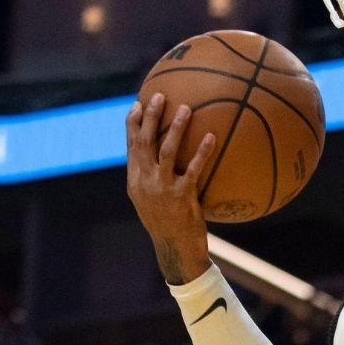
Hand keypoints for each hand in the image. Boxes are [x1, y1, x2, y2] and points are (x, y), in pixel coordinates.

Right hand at [126, 92, 216, 283]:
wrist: (174, 248)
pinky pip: (193, 169)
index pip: (131, 146)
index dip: (132, 124)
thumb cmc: (167, 223)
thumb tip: (163, 158)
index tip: (136, 103)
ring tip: (187, 108)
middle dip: (150, 116)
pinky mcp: (181, 196)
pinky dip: (202, 152)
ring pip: (166, 150)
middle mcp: (145, 181)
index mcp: (135, 180)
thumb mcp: (151, 200)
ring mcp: (162, 188)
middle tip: (159, 96)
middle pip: (144, 141)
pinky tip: (212, 137)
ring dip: (176, 128)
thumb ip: (153, 178)